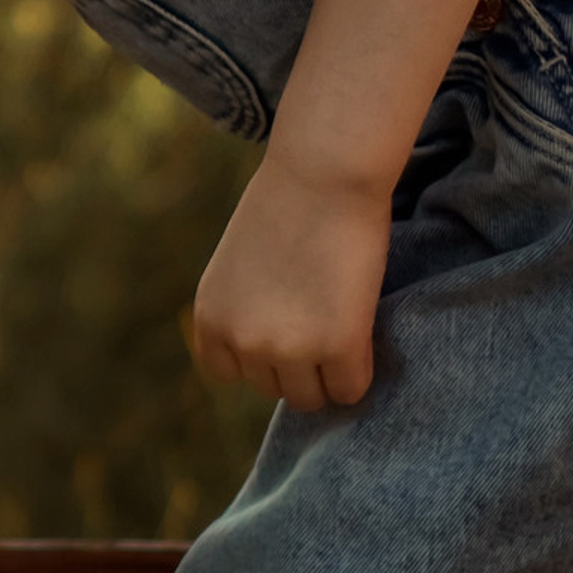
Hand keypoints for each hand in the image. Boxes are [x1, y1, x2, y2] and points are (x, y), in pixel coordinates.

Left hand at [188, 151, 392, 411]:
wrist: (322, 174)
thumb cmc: (284, 208)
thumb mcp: (238, 268)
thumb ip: (244, 314)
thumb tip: (271, 362)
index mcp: (211, 318)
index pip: (229, 373)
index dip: (259, 353)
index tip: (281, 322)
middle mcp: (242, 340)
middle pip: (275, 388)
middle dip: (297, 362)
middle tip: (317, 314)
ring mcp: (289, 349)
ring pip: (312, 398)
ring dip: (327, 370)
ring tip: (339, 320)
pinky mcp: (339, 347)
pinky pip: (350, 390)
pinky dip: (359, 370)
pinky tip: (361, 330)